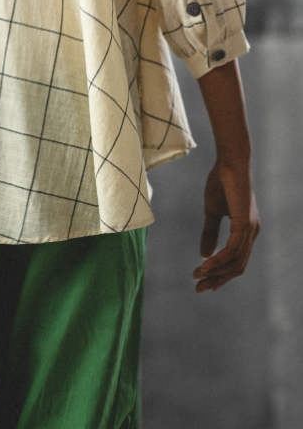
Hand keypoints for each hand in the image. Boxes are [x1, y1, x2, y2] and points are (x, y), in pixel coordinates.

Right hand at [193, 161, 259, 292]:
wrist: (229, 161)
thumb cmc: (221, 182)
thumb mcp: (212, 211)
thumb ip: (210, 233)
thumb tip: (204, 255)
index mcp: (247, 231)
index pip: (236, 261)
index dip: (220, 273)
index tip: (203, 281)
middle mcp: (252, 233)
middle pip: (237, 266)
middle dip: (218, 279)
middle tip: (199, 288)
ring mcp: (251, 229)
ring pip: (235, 261)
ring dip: (216, 271)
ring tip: (197, 275)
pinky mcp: (245, 224)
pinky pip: (233, 249)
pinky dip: (219, 259)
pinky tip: (205, 263)